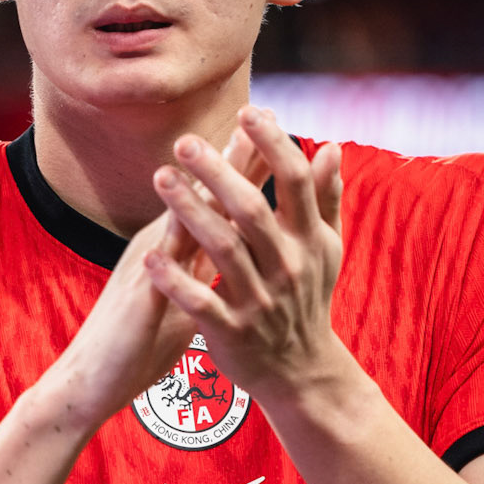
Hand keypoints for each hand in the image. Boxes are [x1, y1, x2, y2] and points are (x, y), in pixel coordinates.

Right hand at [38, 119, 267, 435]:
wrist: (90, 379)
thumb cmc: (139, 341)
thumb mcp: (182, 296)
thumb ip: (205, 266)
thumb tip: (238, 246)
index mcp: (176, 246)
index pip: (216, 198)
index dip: (245, 167)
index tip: (274, 131)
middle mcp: (161, 247)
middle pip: (200, 196)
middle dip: (230, 160)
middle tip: (258, 118)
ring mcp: (147, 270)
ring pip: (175, 223)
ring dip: (198, 190)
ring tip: (221, 156)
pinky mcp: (138, 303)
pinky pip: (156, 274)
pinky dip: (169, 252)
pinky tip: (181, 230)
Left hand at [145, 107, 345, 403]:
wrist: (302, 372)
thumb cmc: (308, 299)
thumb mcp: (326, 250)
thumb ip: (326, 198)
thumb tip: (331, 147)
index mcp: (310, 242)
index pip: (296, 182)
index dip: (273, 144)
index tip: (248, 111)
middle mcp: (287, 268)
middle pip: (251, 211)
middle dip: (218, 172)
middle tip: (185, 142)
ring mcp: (259, 302)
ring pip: (222, 250)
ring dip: (190, 213)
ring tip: (160, 179)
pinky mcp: (232, 332)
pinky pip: (200, 302)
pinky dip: (175, 280)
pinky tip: (152, 255)